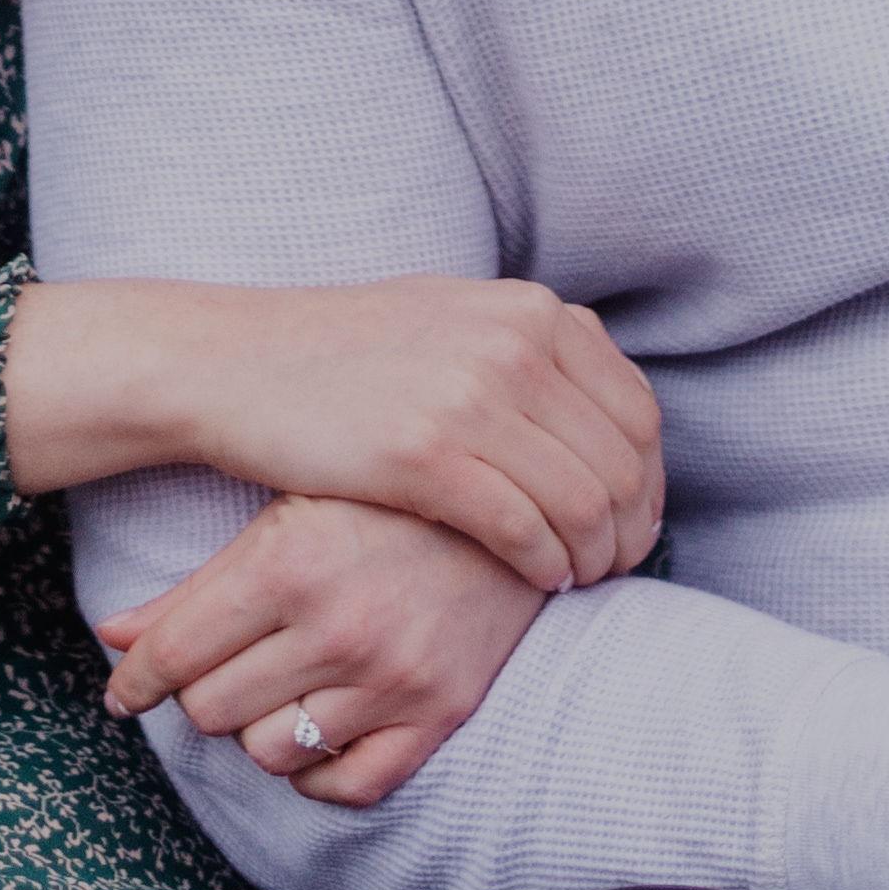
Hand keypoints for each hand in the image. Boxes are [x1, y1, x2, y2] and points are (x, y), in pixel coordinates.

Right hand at [1, 273, 661, 594]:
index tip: (633, 523)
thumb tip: (600, 399)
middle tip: (613, 567)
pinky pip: (524, 528)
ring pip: (584, 502)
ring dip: (592, 556)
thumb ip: (529, 347)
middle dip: (630, 528)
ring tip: (574, 580)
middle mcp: (515, 343)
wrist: (240, 363)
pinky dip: (544, 565)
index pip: (637, 410)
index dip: (649, 481)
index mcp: (530, 309)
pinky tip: (534, 579)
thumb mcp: (455, 319)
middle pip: (622, 462)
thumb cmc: (346, 355)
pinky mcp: (426, 454)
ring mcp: (472, 395)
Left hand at [94, 494, 549, 808]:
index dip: (135, 680)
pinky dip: (315, 769)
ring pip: (268, 751)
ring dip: (257, 726)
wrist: (518, 498)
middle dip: (199, 692)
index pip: (175, 656)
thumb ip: (195, 586)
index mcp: (290, 562)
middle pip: (211, 710)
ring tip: (274, 685)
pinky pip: (346, 784)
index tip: (123, 691)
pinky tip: (315, 727)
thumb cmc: (383, 494)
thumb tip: (108, 636)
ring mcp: (393, 677)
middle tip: (216, 666)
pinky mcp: (439, 713)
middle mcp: (339, 627)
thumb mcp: (286, 512)